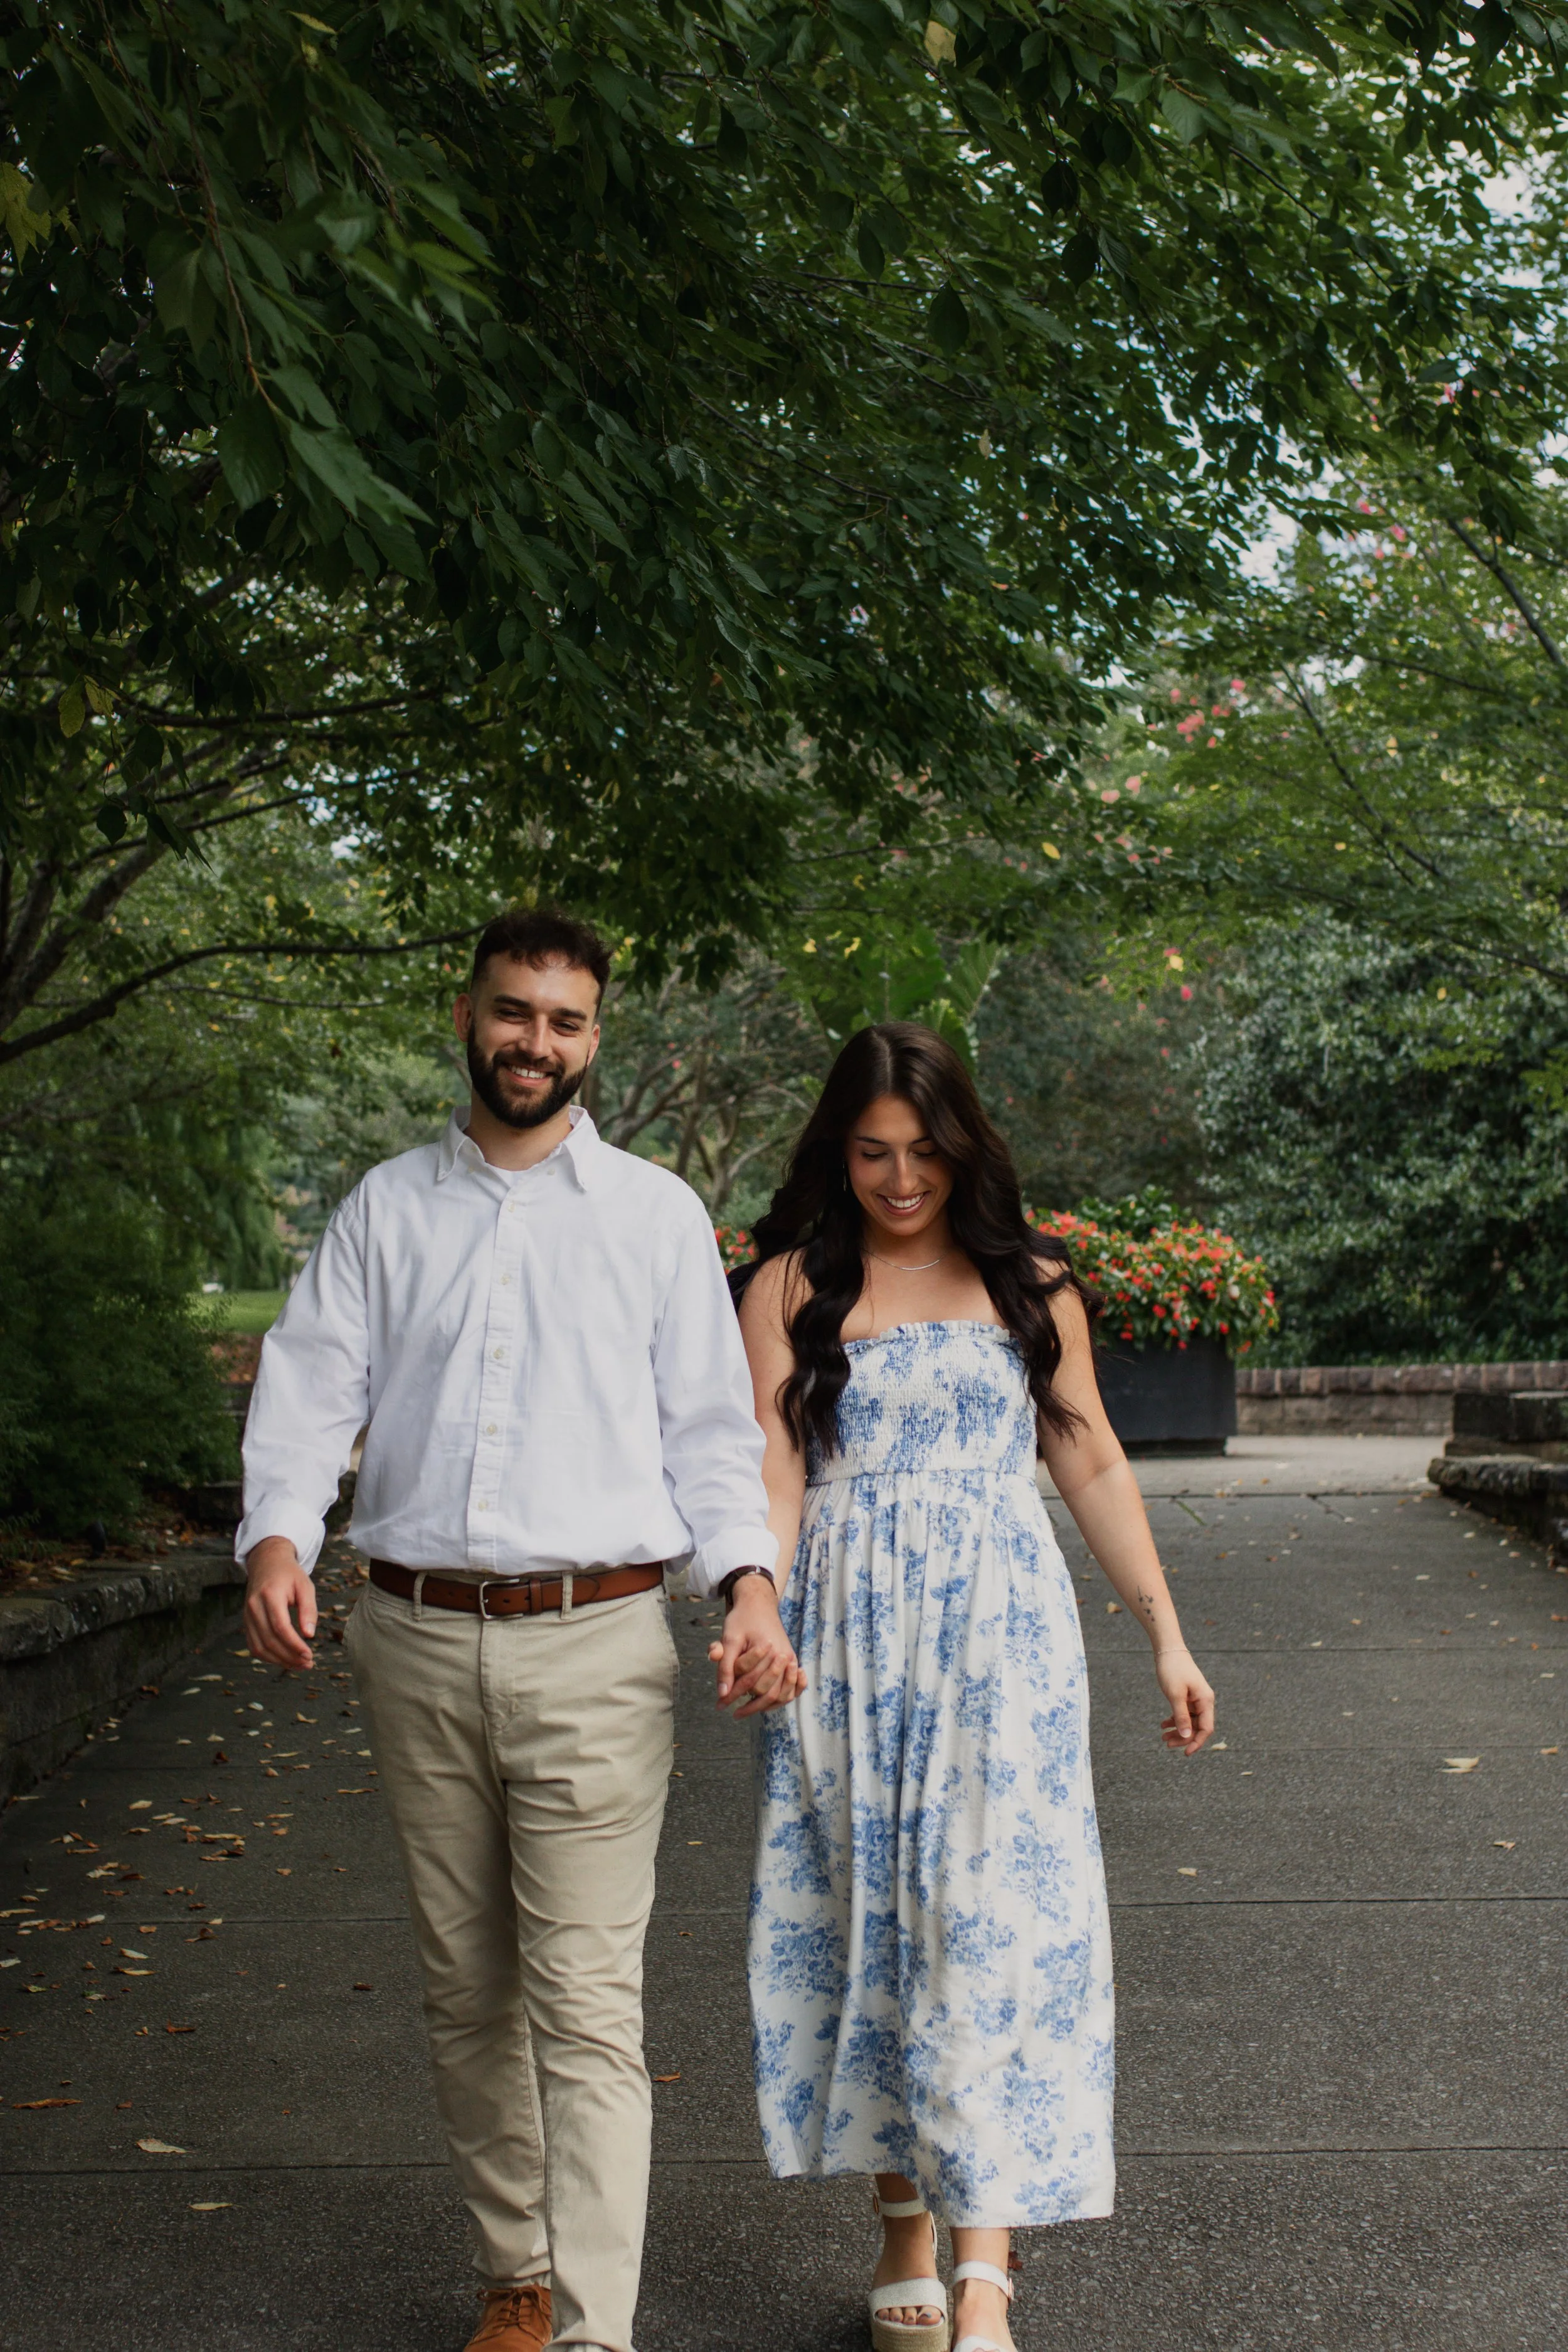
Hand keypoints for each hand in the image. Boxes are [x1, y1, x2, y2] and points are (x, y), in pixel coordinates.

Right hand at [245, 1538, 316, 1670]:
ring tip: (299, 1665)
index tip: (309, 1655)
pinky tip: (284, 1660)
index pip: (280, 1627)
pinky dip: (268, 1657)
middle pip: (269, 1640)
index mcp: (270, 1595)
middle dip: (289, 1656)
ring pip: (259, 1647)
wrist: (267, 1562)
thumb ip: (308, 1609)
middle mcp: (254, 1606)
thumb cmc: (289, 1574)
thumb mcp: (305, 1586)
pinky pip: (254, 1645)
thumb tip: (309, 1635)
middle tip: (308, 1663)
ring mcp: (247, 1615)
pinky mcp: (246, 1622)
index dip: (294, 1645)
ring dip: (279, 1660)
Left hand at [708, 1577, 806, 1716]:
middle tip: (729, 1709)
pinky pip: (793, 1688)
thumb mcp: (729, 1639)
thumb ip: (725, 1666)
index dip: (732, 1695)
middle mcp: (783, 1655)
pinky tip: (767, 1705)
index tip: (719, 1704)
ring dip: (763, 1707)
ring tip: (744, 1711)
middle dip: (747, 1704)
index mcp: (767, 1649)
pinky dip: (782, 1699)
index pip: (749, 1681)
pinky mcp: (792, 1661)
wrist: (759, 1605)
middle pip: (766, 1691)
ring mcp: (790, 1660)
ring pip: (781, 1695)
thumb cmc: (742, 1620)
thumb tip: (722, 1693)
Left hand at [1155, 1645, 1214, 1754]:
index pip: (1206, 1728)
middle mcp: (1204, 1701)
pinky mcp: (1187, 1697)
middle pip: (1197, 1727)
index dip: (1197, 1742)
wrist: (1168, 1650)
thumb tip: (1185, 1737)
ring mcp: (1196, 1699)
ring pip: (1189, 1722)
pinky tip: (1163, 1724)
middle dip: (1183, 1737)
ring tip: (1162, 1738)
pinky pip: (1184, 1714)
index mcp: (1205, 1701)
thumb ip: (1181, 1716)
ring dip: (1177, 1730)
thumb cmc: (1173, 1670)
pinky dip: (1174, 1720)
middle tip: (1166, 1744)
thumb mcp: (1175, 1695)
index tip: (1185, 1752)